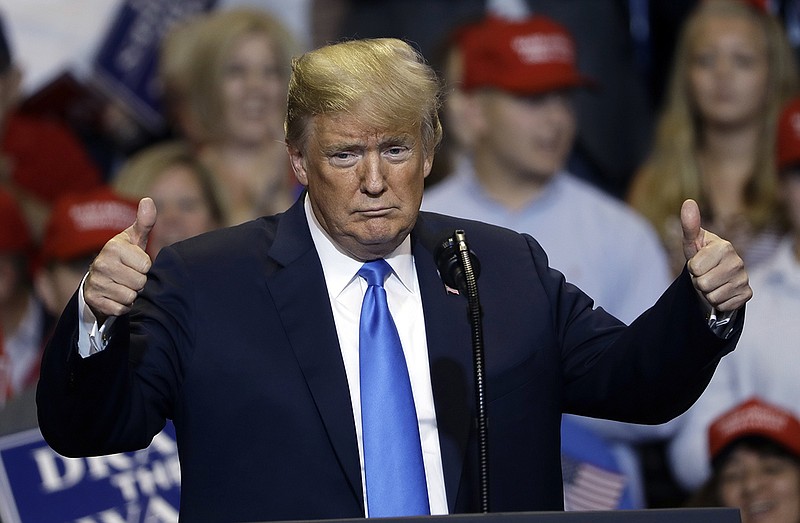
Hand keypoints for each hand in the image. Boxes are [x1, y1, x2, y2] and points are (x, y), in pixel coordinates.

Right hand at [84, 198, 156, 322]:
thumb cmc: (124, 256)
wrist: (100, 278)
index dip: (145, 267)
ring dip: (132, 294)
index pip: (146, 265)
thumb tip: (148, 200)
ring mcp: (95, 283)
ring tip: (123, 285)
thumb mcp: (134, 239)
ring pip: (130, 297)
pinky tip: (116, 296)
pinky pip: (120, 309)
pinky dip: (123, 306)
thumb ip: (144, 222)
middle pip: (140, 282)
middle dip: (139, 282)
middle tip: (130, 276)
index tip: (136, 263)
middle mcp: (100, 264)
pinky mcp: (93, 300)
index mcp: (113, 247)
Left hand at [681, 199, 751, 312]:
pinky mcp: (747, 294)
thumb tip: (688, 202)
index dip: (692, 268)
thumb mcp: (691, 243)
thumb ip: (689, 225)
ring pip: (712, 296)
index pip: (695, 268)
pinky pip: (722, 305)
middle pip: (703, 284)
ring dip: (707, 293)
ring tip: (711, 283)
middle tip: (704, 275)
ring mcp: (744, 279)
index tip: (698, 263)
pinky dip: (717, 301)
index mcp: (725, 247)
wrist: (714, 277)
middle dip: (698, 282)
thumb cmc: (701, 257)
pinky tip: (721, 291)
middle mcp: (738, 262)